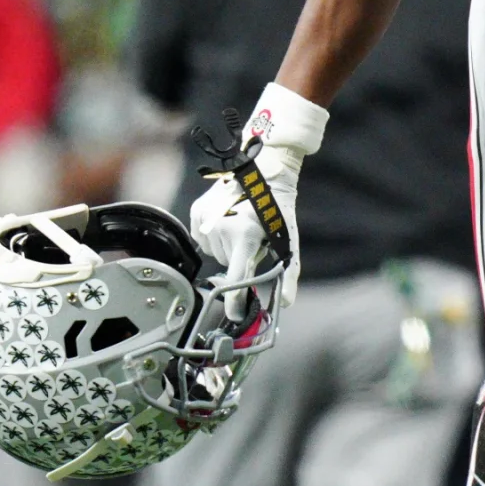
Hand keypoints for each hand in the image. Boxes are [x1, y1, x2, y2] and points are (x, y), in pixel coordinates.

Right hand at [190, 141, 301, 310]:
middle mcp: (222, 228)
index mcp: (246, 236)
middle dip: (239, 258)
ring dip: (227, 246)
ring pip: (215, 252)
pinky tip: (227, 221)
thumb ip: (288, 273)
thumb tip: (285, 302)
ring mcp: (206, 219)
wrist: (264, 170)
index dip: (234, 301)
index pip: (235, 278)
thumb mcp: (287, 238)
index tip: (233, 315)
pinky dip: (215, 236)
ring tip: (241, 226)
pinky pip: (203, 239)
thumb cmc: (278, 207)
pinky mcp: (196, 211)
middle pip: (227, 264)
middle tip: (252, 239)